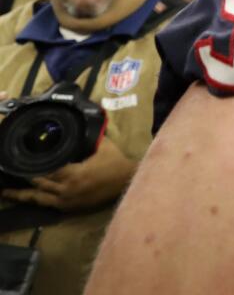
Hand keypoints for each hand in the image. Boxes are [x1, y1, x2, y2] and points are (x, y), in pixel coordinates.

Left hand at [2, 136, 135, 211]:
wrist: (126, 182)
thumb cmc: (115, 162)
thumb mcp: (103, 145)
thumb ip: (90, 135)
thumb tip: (83, 119)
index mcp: (72, 173)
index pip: (44, 171)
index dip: (29, 167)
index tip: (15, 163)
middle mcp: (65, 190)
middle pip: (37, 184)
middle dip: (22, 179)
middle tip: (6, 174)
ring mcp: (66, 201)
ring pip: (37, 198)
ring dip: (20, 195)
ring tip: (4, 193)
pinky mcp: (70, 208)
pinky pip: (48, 205)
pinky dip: (36, 200)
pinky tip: (27, 199)